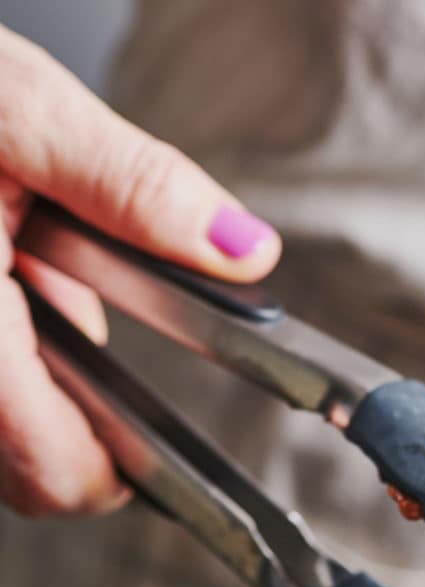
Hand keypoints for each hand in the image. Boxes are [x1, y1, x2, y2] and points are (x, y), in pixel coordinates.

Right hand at [0, 25, 281, 515]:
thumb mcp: (18, 110)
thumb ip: (132, 186)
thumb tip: (239, 249)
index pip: (56, 476)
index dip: (124, 469)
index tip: (164, 432)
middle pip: (27, 471)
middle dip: (80, 406)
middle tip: (77, 300)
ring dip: (38, 374)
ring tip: (26, 263)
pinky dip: (3, 350)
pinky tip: (1, 269)